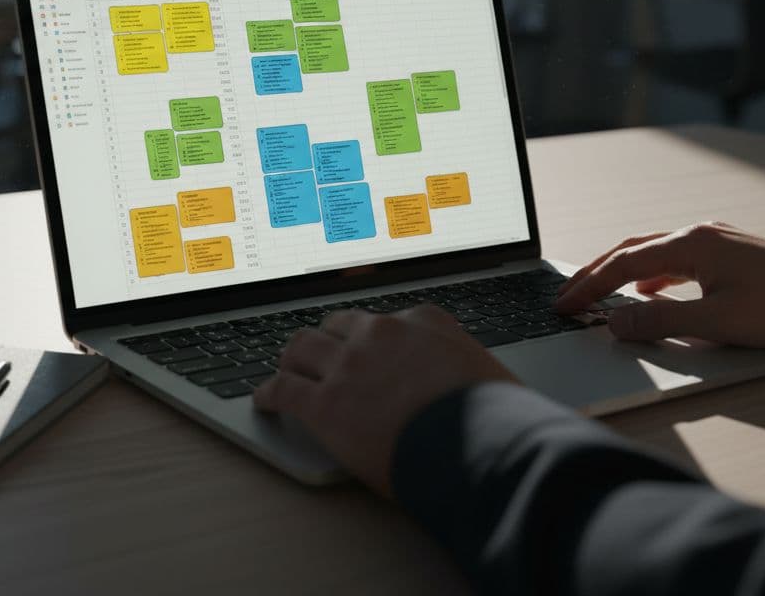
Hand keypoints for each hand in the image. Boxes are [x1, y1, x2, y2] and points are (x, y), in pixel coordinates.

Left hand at [253, 304, 514, 495]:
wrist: (483, 445)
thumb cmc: (500, 420)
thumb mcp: (495, 379)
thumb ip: (476, 376)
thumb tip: (499, 396)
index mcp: (425, 323)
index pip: (389, 320)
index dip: (374, 337)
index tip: (370, 347)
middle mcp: (383, 334)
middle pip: (339, 326)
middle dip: (328, 341)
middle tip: (322, 356)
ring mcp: (350, 365)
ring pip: (302, 348)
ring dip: (293, 359)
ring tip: (286, 371)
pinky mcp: (325, 402)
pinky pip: (284, 389)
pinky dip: (269, 393)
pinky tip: (265, 401)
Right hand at [554, 222, 764, 346]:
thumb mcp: (718, 323)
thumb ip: (660, 322)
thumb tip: (614, 322)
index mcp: (691, 244)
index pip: (622, 263)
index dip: (588, 286)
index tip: (562, 305)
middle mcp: (701, 235)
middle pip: (631, 250)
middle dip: (595, 274)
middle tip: (567, 297)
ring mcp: (718, 242)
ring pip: (654, 253)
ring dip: (622, 274)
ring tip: (599, 295)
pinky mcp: (733, 255)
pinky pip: (677, 260)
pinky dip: (651, 275)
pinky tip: (651, 292)